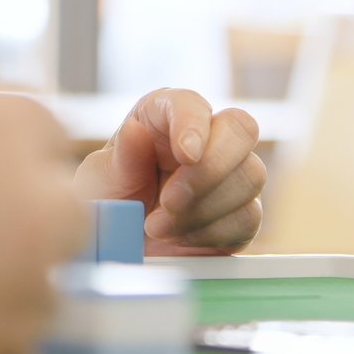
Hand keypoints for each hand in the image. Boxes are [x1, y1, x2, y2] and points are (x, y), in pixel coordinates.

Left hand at [73, 88, 263, 254]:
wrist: (122, 249)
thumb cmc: (111, 202)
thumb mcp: (103, 180)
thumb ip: (122, 158)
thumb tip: (134, 130)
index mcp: (166, 116)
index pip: (191, 103)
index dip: (193, 125)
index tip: (186, 154)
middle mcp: (206, 137)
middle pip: (241, 128)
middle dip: (212, 167)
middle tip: (171, 201)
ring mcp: (231, 175)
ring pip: (251, 175)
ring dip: (204, 208)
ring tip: (159, 226)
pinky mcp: (243, 214)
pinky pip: (248, 218)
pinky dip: (211, 233)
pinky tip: (179, 239)